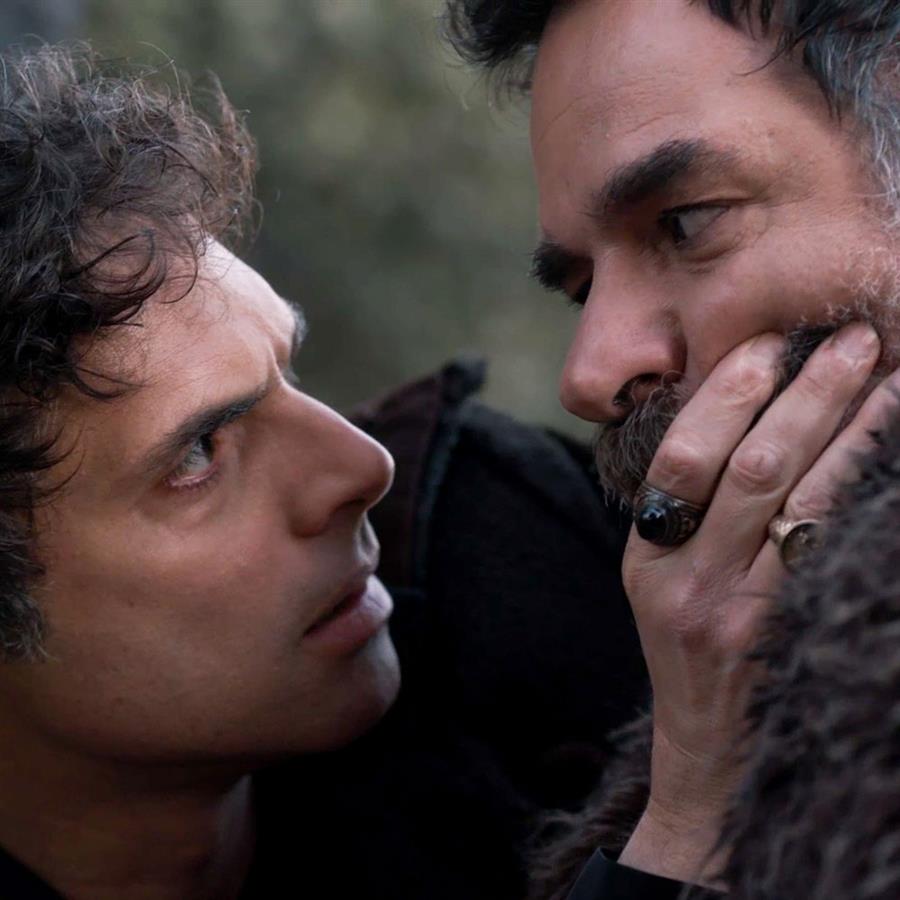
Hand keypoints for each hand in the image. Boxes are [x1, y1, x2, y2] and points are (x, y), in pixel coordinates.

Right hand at [617, 322, 896, 883]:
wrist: (707, 749)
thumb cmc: (684, 649)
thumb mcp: (658, 578)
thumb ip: (683, 509)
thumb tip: (738, 416)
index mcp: (647, 553)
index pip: (683, 455)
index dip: (727, 393)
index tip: (769, 343)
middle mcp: (689, 577)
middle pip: (750, 465)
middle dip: (804, 394)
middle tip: (850, 340)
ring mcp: (742, 610)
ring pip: (801, 500)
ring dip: (851, 430)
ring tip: (889, 375)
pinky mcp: (788, 632)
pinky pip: (834, 548)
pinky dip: (866, 491)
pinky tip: (893, 453)